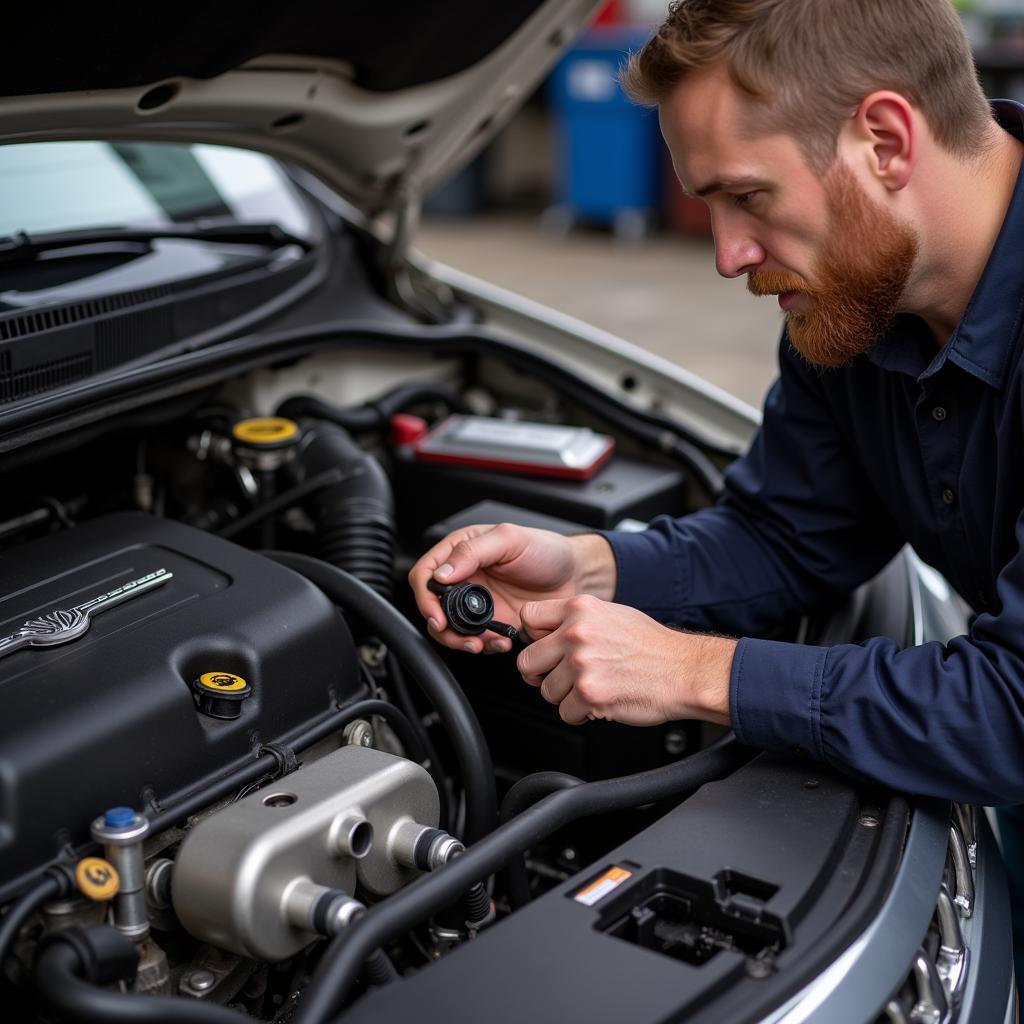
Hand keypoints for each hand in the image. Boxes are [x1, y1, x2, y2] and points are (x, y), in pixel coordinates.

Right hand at [408, 524, 615, 653]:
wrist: (577, 575)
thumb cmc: (547, 550)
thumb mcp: (509, 540)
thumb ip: (472, 552)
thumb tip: (442, 573)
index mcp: (462, 552)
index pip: (426, 574)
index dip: (425, 597)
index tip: (437, 615)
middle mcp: (466, 577)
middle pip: (433, 607)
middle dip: (443, 627)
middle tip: (463, 637)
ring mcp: (479, 602)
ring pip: (452, 628)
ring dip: (462, 641)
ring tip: (483, 643)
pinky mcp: (494, 622)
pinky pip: (477, 639)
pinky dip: (485, 646)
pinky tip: (501, 641)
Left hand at [517, 594, 734, 725]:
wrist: (684, 671)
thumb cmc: (652, 646)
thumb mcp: (611, 615)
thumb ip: (575, 621)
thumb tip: (545, 636)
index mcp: (580, 609)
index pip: (528, 617)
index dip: (534, 637)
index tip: (545, 647)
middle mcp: (577, 633)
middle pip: (528, 661)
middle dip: (543, 674)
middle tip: (563, 677)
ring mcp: (582, 664)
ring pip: (546, 692)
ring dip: (566, 697)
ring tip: (592, 688)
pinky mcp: (590, 694)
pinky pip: (565, 713)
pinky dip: (581, 714)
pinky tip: (601, 701)